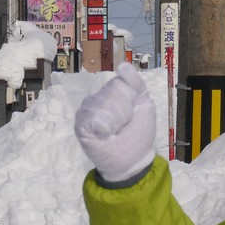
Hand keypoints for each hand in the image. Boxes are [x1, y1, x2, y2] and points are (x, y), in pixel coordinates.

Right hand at [74, 62, 155, 182]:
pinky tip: (105, 135)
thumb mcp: (143, 104)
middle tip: (123, 125)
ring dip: (114, 119)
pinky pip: (91, 116)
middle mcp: (96, 100)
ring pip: (100, 103)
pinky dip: (103, 126)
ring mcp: (86, 113)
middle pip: (109, 92)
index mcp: (110, 94)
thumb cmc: (138, 134)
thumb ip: (135, 83)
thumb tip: (122, 65)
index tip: (132, 112)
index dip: (129, 97)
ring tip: (114, 131)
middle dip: (123, 110)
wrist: (134, 160)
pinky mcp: (80, 126)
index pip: (117, 82)